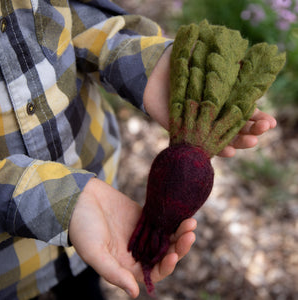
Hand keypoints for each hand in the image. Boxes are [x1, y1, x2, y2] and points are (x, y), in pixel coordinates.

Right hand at [69, 178, 196, 297]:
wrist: (79, 199)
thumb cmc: (82, 228)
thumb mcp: (95, 252)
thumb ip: (114, 273)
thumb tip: (135, 292)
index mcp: (126, 265)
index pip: (153, 272)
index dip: (166, 266)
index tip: (174, 255)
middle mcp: (136, 251)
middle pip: (164, 254)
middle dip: (179, 247)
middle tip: (190, 234)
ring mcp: (141, 233)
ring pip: (166, 237)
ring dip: (179, 232)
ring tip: (191, 222)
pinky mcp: (143, 217)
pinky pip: (161, 221)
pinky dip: (172, 219)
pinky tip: (181, 214)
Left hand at [143, 47, 276, 157]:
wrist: (152, 73)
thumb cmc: (181, 65)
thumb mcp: (203, 62)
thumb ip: (223, 65)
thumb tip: (244, 62)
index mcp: (220, 100)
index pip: (243, 111)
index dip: (257, 116)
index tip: (270, 121)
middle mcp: (211, 115)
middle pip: (237, 126)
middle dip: (253, 128)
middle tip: (264, 128)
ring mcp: (198, 125)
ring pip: (223, 138)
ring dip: (239, 141)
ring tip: (253, 141)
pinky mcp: (183, 132)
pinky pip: (200, 144)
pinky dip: (215, 149)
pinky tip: (229, 151)